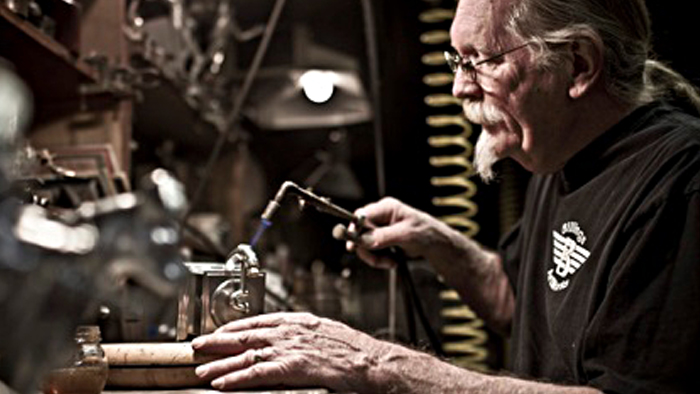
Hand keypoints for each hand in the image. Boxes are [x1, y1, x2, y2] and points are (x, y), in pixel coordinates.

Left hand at [191, 312, 391, 392]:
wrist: (374, 362)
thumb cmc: (356, 351)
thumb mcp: (326, 334)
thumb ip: (304, 335)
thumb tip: (291, 340)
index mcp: (299, 322)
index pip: (259, 322)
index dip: (235, 327)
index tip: (220, 330)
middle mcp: (291, 332)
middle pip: (246, 335)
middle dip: (219, 340)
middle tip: (198, 345)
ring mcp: (291, 349)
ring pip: (246, 356)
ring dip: (221, 363)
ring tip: (202, 370)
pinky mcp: (294, 368)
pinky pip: (258, 374)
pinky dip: (237, 378)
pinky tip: (222, 383)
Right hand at [347, 197, 452, 268]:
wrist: (435, 245)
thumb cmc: (426, 233)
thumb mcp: (406, 235)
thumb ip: (384, 236)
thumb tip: (364, 240)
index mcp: (386, 208)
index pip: (362, 215)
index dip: (355, 230)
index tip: (352, 245)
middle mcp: (380, 217)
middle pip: (360, 232)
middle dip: (368, 249)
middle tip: (378, 261)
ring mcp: (380, 229)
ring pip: (364, 245)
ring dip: (376, 258)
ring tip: (391, 262)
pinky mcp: (381, 241)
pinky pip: (371, 252)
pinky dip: (380, 260)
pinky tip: (393, 261)